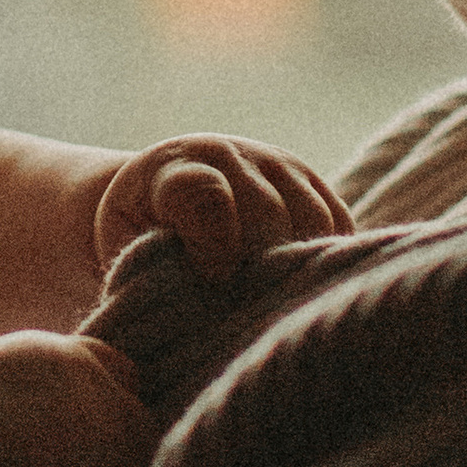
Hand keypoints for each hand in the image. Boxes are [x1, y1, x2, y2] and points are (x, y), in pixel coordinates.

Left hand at [93, 136, 353, 281]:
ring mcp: (274, 162)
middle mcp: (227, 154)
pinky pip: (338, 224)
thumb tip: (200, 311)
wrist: (156, 202)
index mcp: (170, 170)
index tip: (212, 280)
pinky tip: (299, 283)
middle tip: (245, 306)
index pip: (205, 197)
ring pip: (312, 220)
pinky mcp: (310, 181)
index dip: (215, 245)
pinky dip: (326, 259)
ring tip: (271, 299)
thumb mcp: (127, 255)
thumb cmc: (138, 245)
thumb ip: (154, 275)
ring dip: (297, 267)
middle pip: (267, 213)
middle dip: (259, 267)